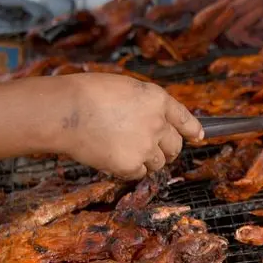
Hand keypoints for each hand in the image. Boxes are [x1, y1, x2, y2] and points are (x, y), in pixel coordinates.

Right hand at [52, 73, 203, 179]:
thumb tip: (156, 121)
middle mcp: (157, 124)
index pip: (185, 118)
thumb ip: (146, 105)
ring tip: (123, 147)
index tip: (198, 136)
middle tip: (153, 148)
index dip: (193, 129)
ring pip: (159, 163)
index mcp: (157, 99)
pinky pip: (139, 173)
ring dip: (147, 159)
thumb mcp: (126, 88)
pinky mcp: (130, 165)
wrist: (65, 112)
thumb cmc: (87, 95)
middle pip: (176, 145)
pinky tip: (113, 156)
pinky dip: (130, 169)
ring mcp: (145, 146)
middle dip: (168, 149)